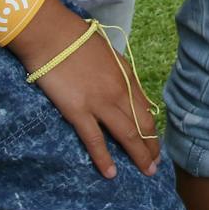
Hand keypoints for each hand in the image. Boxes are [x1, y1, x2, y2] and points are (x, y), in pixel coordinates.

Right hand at [9, 0, 159, 178]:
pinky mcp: (78, 112)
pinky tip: (111, 173)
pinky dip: (104, 158)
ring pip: (127, 135)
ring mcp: (100, 103)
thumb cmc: (79, 41)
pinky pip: (95, 140)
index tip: (154, 142)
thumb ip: (119, 75)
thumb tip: (126, 92)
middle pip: (142, 125)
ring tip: (146, 171)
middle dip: (151, 146)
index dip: (152, 129)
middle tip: (155, 164)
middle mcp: (119, 92)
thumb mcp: (109, 55)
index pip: (146, 109)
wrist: (53, 36)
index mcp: (127, 77)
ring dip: (138, 155)